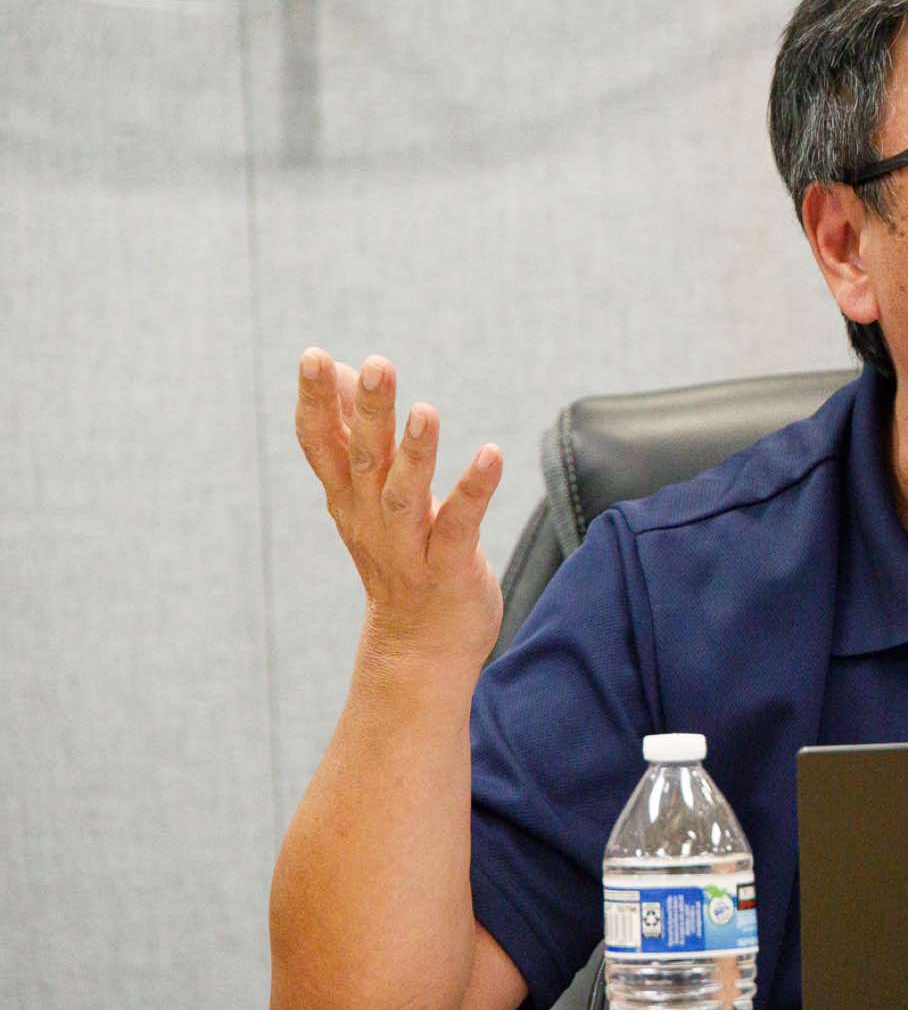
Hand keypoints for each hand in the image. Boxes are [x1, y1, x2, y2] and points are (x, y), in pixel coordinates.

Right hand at [294, 347, 504, 668]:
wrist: (418, 652)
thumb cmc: (398, 561)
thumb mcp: (365, 497)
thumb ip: (353, 434)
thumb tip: (339, 371)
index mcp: (349, 500)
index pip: (321, 445)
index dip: (315, 403)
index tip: (312, 357)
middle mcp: (371, 521)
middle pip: (364, 461)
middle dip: (366, 413)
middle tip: (374, 364)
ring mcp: (407, 548)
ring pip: (404, 496)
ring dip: (414, 454)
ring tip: (425, 410)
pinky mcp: (448, 569)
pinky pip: (460, 526)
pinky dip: (474, 490)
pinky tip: (492, 454)